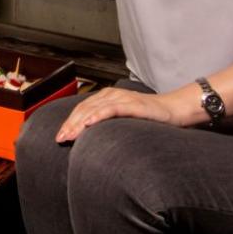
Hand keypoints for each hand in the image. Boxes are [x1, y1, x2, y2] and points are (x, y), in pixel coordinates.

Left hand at [54, 86, 193, 141]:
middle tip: (60, 138)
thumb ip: (107, 124)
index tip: (60, 136)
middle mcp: (111, 95)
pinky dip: (99, 115)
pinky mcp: (133, 104)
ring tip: (69, 134)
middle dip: (70, 124)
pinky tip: (89, 122)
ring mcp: (122, 98)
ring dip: (79, 122)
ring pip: (94, 109)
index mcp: (106, 97)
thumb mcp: (123, 120)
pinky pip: (112, 108)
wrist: (173, 110)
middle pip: (84, 109)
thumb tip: (90, 138)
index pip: (82, 109)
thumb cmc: (148, 117)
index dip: (69, 122)